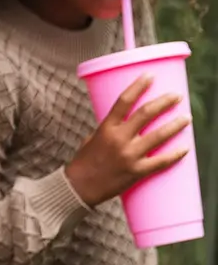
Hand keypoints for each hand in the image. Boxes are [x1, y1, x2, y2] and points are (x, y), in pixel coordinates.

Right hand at [66, 76, 190, 207]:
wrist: (78, 189)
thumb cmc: (83, 164)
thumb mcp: (91, 141)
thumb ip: (108, 131)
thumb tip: (125, 126)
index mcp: (106, 129)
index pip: (124, 101)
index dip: (138, 86)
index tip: (150, 76)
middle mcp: (119, 139)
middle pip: (146, 114)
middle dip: (164, 102)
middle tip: (176, 97)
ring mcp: (129, 155)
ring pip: (159, 135)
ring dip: (176, 125)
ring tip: (186, 118)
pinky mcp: (136, 172)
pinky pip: (161, 161)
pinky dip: (175, 155)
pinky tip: (185, 149)